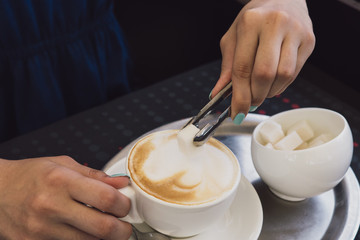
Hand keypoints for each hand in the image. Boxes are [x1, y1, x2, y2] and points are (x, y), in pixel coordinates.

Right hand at [0, 156, 131, 239]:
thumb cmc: (29, 175)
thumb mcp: (62, 164)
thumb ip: (94, 175)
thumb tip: (120, 183)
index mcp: (61, 181)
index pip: (106, 198)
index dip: (124, 204)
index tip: (125, 205)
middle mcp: (52, 206)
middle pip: (102, 228)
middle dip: (122, 230)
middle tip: (124, 226)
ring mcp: (42, 230)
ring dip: (104, 239)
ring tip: (105, 229)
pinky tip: (84, 233)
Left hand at [211, 0, 314, 119]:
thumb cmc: (255, 18)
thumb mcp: (233, 37)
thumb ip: (227, 67)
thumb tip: (218, 93)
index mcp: (250, 22)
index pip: (242, 67)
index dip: (238, 96)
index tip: (235, 112)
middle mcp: (275, 24)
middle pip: (264, 74)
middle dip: (254, 96)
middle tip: (249, 102)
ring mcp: (296, 32)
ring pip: (282, 76)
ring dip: (269, 92)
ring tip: (260, 91)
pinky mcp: (309, 40)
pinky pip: (294, 73)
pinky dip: (281, 85)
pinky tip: (273, 82)